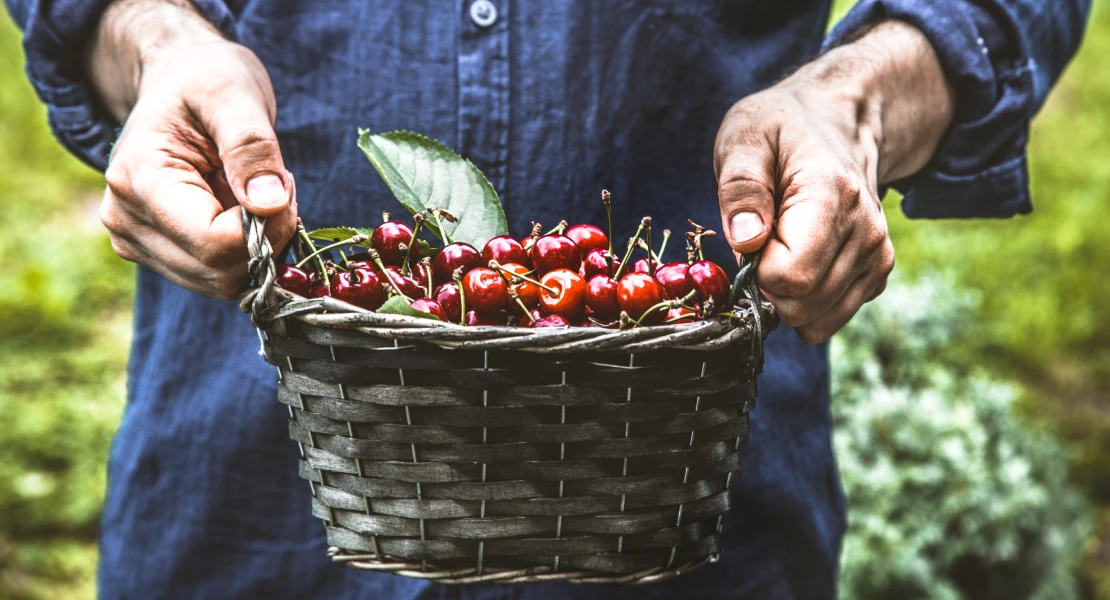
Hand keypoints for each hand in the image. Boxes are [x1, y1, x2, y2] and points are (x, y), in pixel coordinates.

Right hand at [89, 0, 296, 299]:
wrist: (177, 78)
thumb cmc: (205, 79)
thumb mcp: (234, 96)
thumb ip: (251, 148)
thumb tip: (270, 205)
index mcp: (138, 180)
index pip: (213, 244)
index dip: (267, 227)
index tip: (284, 184)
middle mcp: (126, 221)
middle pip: (220, 272)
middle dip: (268, 236)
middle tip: (277, 184)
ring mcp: (138, 243)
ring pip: (222, 282)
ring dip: (260, 245)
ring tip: (259, 191)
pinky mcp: (159, 255)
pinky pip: (218, 277)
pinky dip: (247, 251)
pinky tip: (246, 209)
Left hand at [714, 21, 954, 342]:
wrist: (837, 123)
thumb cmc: (783, 130)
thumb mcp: (745, 137)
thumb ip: (741, 187)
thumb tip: (746, 242)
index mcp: (834, 197)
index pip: (790, 277)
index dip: (755, 267)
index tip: (753, 234)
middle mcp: (867, 232)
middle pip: (800, 305)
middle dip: (767, 285)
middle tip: (764, 239)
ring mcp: (876, 257)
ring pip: (814, 320)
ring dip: (785, 295)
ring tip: (783, 245)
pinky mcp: (876, 275)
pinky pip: (827, 319)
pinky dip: (805, 300)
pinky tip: (803, 258)